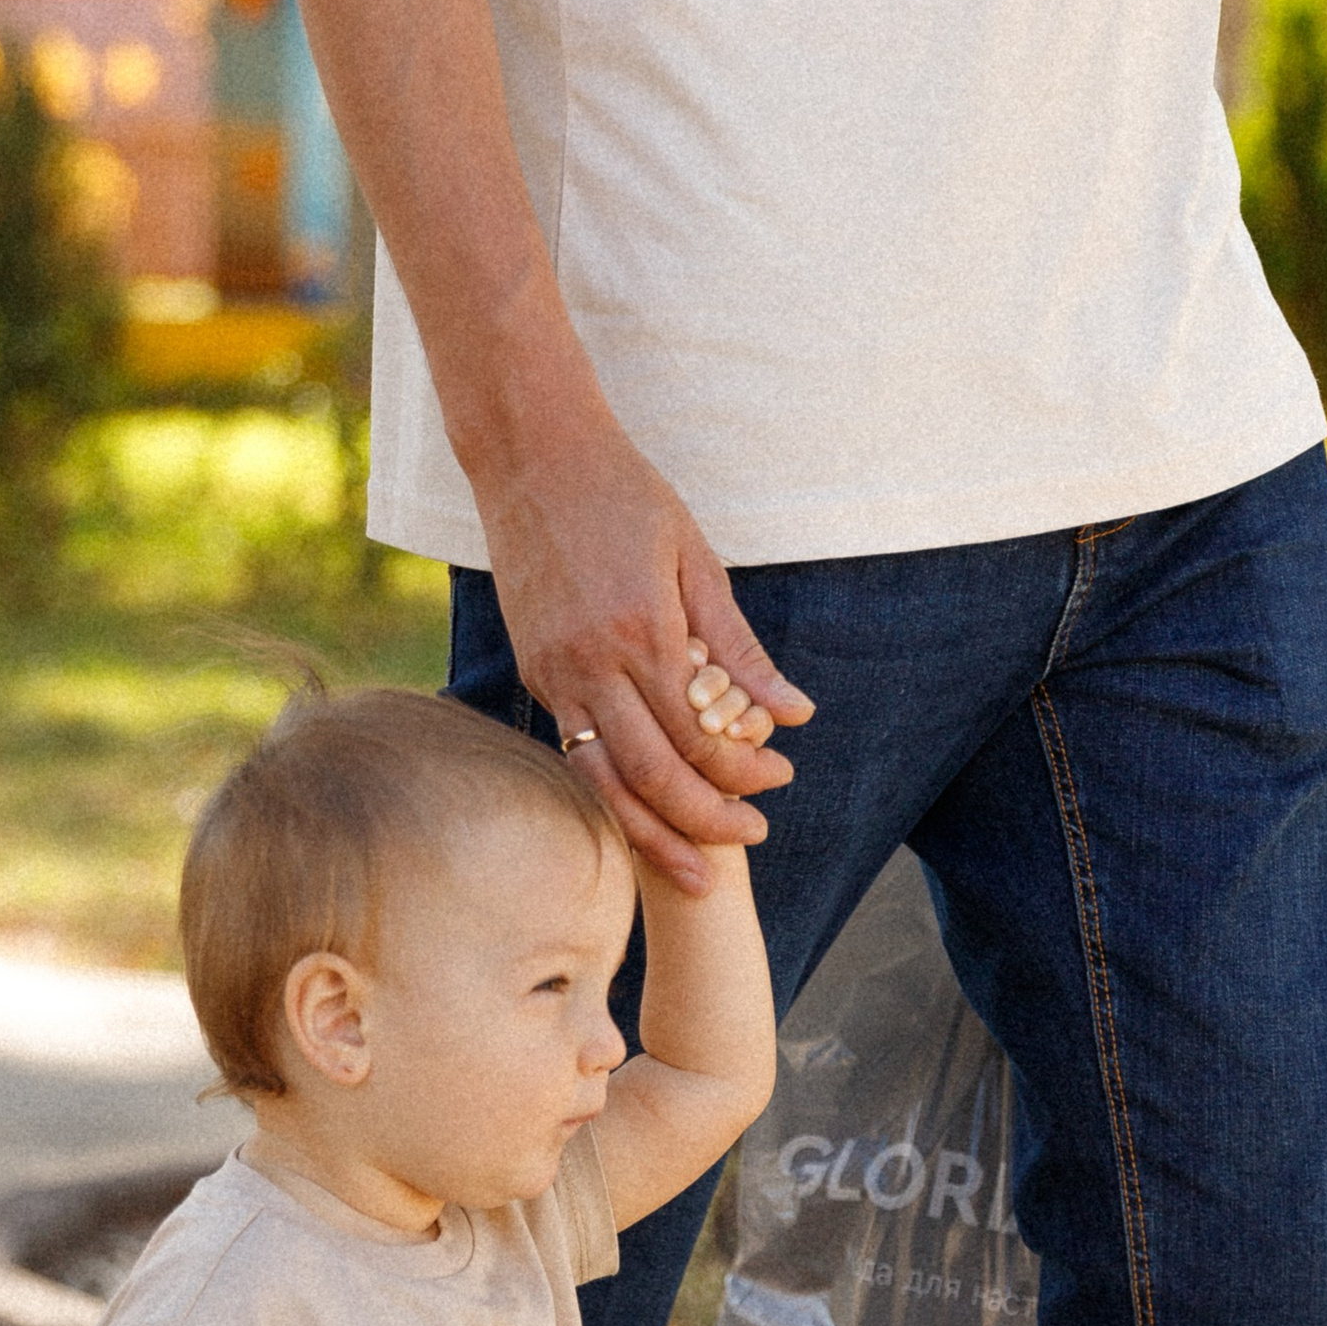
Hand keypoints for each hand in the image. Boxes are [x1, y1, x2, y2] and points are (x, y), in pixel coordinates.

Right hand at [473, 405, 812, 894]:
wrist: (531, 454)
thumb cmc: (626, 495)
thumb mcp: (698, 561)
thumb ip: (740, 648)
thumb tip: (795, 714)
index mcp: (642, 630)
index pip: (700, 734)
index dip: (743, 768)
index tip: (780, 775)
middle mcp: (591, 663)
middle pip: (653, 774)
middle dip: (706, 819)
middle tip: (752, 836)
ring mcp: (553, 672)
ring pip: (602, 781)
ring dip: (651, 834)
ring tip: (695, 871)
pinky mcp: (535, 673)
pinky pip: (573, 755)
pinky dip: (610, 795)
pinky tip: (643, 819)